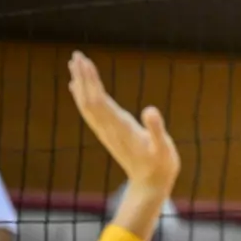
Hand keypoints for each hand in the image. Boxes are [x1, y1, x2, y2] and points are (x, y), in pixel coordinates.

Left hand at [66, 52, 179, 194]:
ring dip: (81, 84)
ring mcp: (107, 131)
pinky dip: (83, 97)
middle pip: (88, 100)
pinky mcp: (109, 133)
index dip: (91, 81)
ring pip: (87, 105)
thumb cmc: (160, 165)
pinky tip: (79, 88)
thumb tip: (150, 110)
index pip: (99, 101)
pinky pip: (91, 112)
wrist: (149, 184)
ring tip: (76, 65)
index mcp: (120, 127)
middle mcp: (108, 128)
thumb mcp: (164, 149)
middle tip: (77, 55)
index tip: (86, 63)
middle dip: (83, 77)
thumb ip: (157, 130)